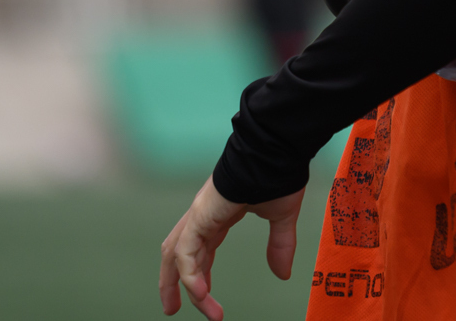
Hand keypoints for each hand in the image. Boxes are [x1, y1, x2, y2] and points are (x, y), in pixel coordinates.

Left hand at [159, 176, 303, 318]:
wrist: (275, 151)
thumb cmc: (278, 174)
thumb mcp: (280, 218)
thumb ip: (279, 246)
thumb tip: (283, 274)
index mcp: (219, 213)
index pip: (201, 250)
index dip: (200, 274)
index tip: (205, 297)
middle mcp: (203, 216)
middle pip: (178, 254)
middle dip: (173, 283)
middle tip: (173, 309)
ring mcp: (198, 215)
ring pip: (177, 257)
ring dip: (178, 286)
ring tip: (181, 310)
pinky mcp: (199, 216)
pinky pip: (186, 253)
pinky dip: (190, 276)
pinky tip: (200, 294)